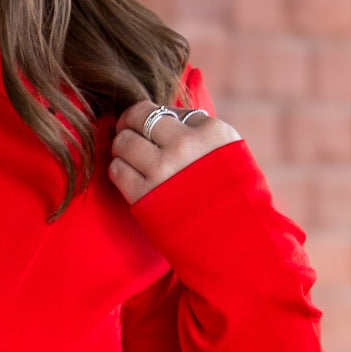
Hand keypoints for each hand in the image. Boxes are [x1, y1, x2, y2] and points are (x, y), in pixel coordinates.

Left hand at [108, 99, 242, 206]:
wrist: (233, 240)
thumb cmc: (231, 197)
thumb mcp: (229, 152)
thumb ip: (201, 133)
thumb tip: (165, 117)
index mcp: (210, 130)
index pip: (165, 111)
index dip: (154, 121)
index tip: (153, 132)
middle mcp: (185, 145)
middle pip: (139, 117)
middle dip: (129, 125)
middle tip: (128, 133)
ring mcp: (164, 170)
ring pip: (123, 142)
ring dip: (121, 148)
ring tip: (129, 157)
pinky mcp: (146, 196)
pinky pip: (117, 170)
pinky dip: (119, 170)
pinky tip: (129, 176)